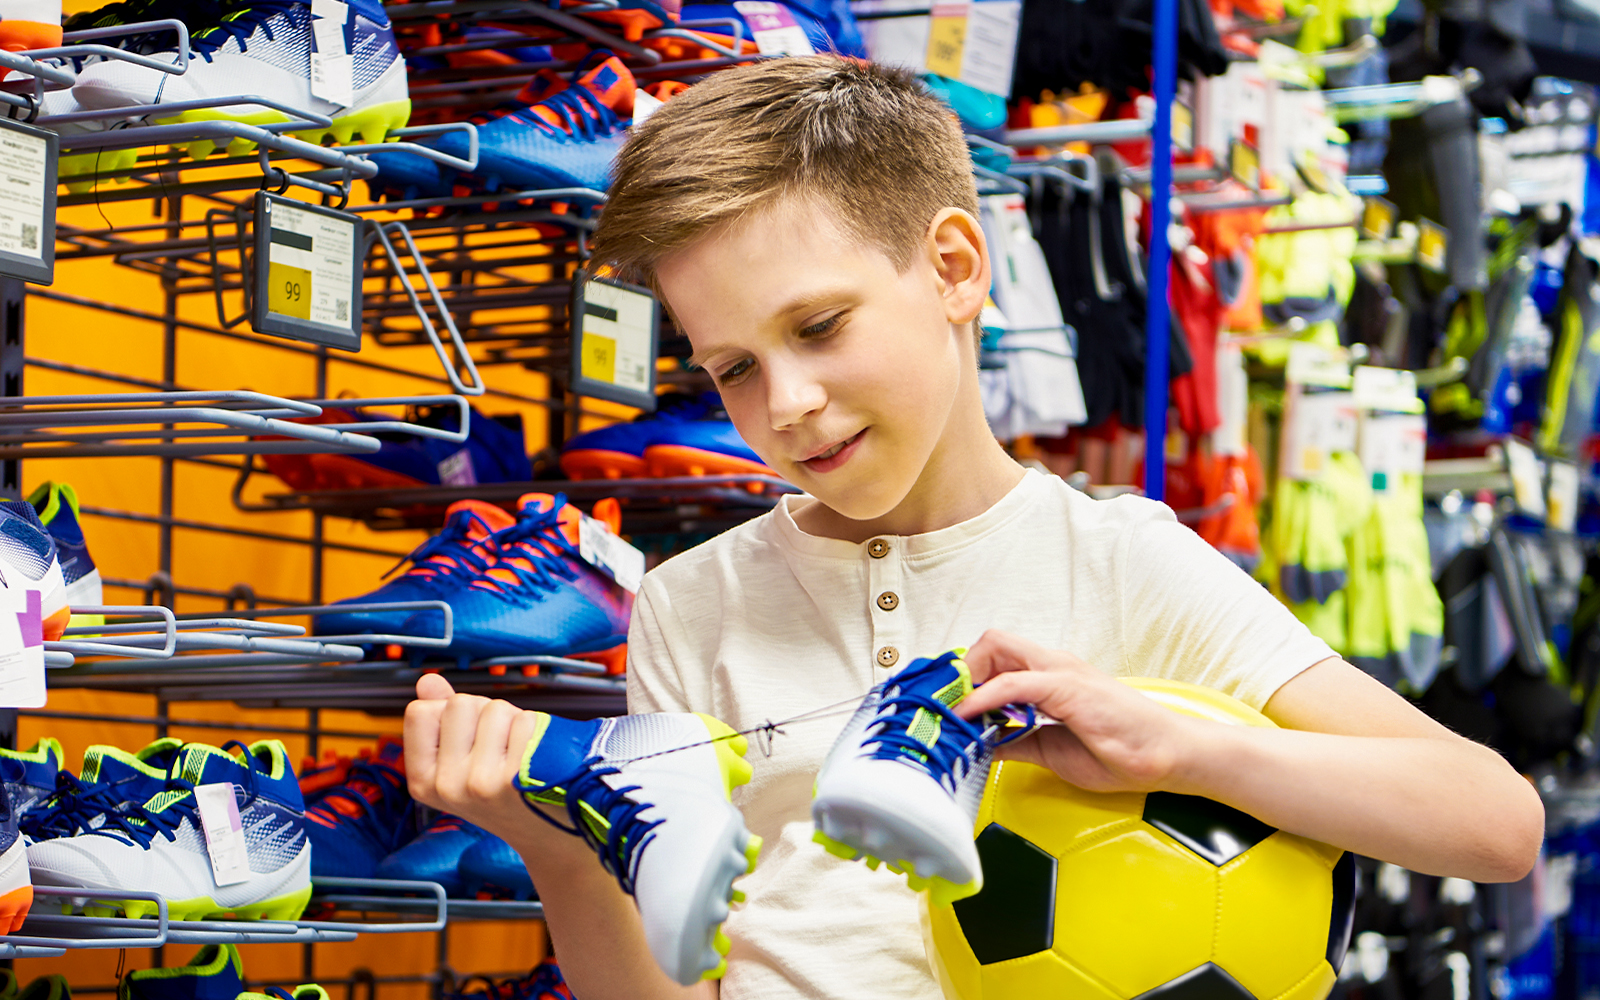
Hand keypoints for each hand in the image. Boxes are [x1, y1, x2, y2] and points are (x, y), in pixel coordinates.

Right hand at [404, 675, 551, 838]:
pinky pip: (525, 721)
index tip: (467, 740)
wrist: (549, 833)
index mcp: (423, 780)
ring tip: (520, 754)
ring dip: (514, 721)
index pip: (420, 712)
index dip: (449, 714)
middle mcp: (447, 785)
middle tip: (500, 747)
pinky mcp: (515, 778)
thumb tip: (427, 681)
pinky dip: (538, 730)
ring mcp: (479, 783)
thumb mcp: (462, 761)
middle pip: (460, 703)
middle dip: (485, 714)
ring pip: (495, 709)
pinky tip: (537, 760)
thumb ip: (442, 719)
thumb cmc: (506, 790)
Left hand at [956, 630, 1202, 793]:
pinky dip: (984, 697)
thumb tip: (978, 742)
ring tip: (949, 710)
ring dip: (966, 678)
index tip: (946, 707)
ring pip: (997, 648)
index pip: (994, 656)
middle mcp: (1052, 665)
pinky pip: (1015, 683)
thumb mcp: (1049, 750)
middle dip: (959, 671)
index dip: (965, 677)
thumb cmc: (1120, 751)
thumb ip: (1014, 740)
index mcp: (1048, 676)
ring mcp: (1061, 673)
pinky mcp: (1070, 689)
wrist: (1168, 757)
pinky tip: (969, 716)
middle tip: (945, 706)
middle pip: (990, 642)